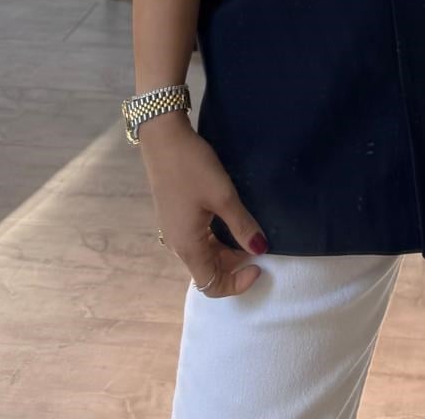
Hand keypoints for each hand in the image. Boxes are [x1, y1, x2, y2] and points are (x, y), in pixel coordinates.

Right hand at [142, 118, 267, 296]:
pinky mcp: (173, 215)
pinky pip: (197, 238)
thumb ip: (242, 225)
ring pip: (203, 254)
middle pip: (207, 270)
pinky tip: (228, 217)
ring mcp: (173, 230)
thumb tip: (260, 249)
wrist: (163, 138)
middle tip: (256, 241)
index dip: (237, 284)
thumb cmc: (192, 167)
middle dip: (234, 264)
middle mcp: (177, 244)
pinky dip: (215, 237)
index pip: (211, 285)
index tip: (259, 265)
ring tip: (246, 227)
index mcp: (188, 246)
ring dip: (225, 249)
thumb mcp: (223, 196)